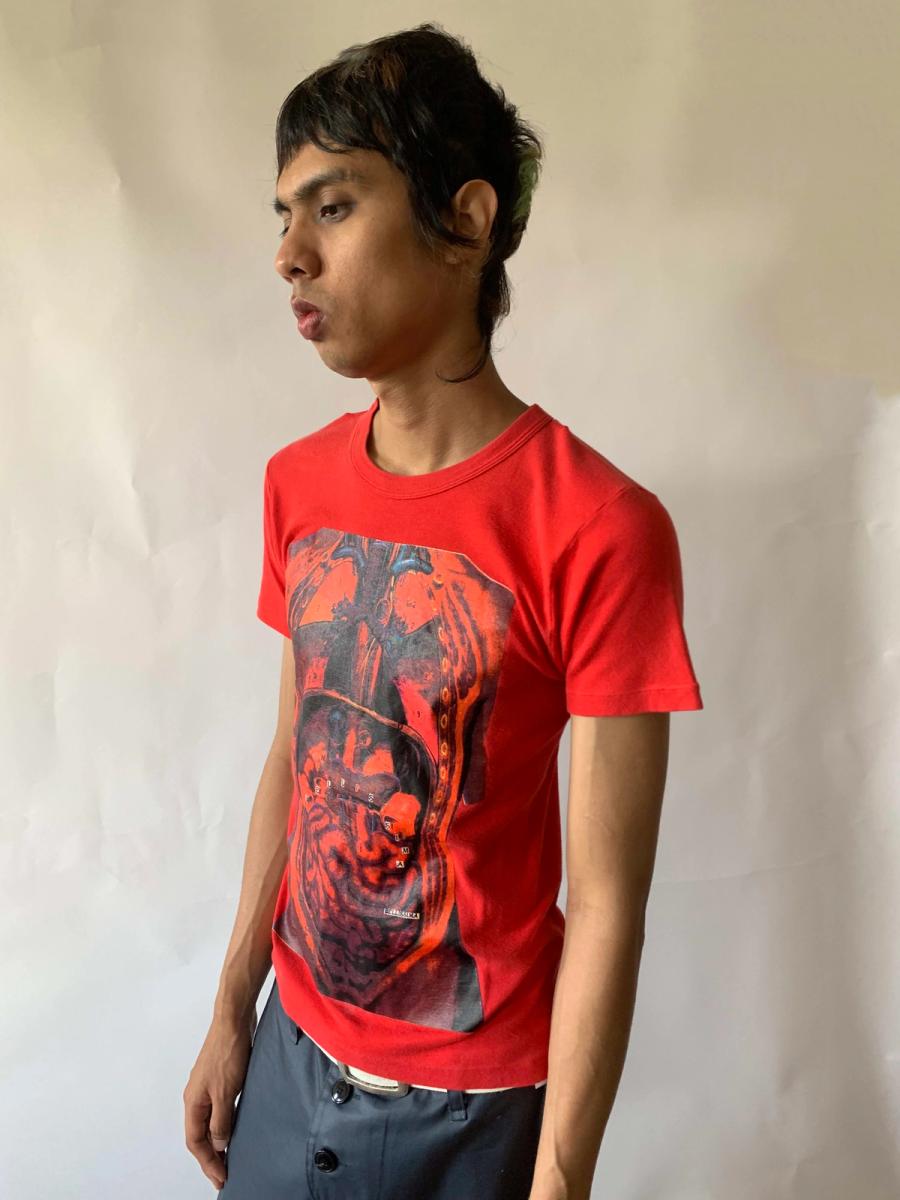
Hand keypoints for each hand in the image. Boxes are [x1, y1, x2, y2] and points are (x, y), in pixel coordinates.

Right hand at [183, 1006, 257, 1189]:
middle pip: (199, 1134)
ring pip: (209, 1122)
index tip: (221, 1177)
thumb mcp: (225, 1091)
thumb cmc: (228, 1052)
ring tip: (229, 1156)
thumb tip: (219, 1143)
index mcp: (193, 1102)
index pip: (196, 1142)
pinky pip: (218, 1109)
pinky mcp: (220, 1078)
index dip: (208, 1162)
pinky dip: (224, 1123)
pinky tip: (234, 1126)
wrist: (234, 1020)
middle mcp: (196, 1096)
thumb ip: (221, 1120)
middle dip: (211, 1156)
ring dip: (217, 1140)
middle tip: (224, 1173)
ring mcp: (207, 1086)